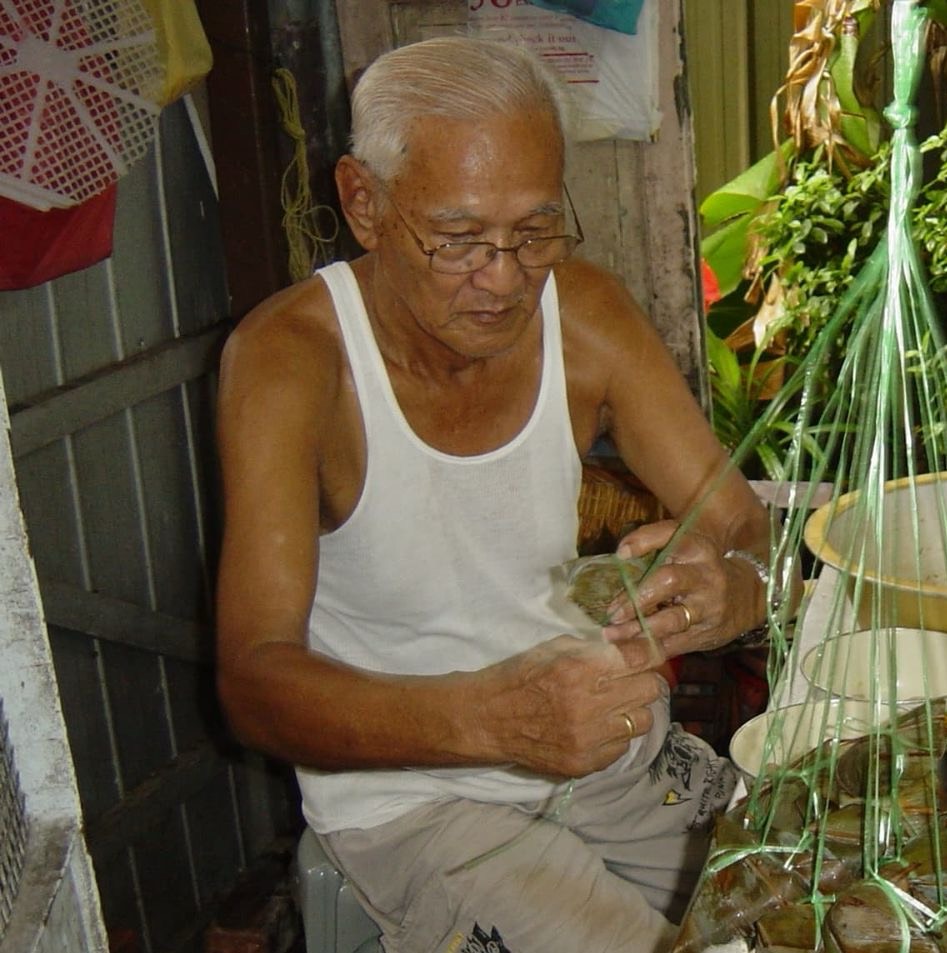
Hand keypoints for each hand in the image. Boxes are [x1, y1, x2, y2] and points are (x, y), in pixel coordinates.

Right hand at [473, 635, 663, 778]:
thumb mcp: (554, 648)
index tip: (646, 654)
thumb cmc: (519, 676)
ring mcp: (588, 738)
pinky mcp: (584, 763)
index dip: (648, 653)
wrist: (487, 719)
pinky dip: (614, 736)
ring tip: (612, 706)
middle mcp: (589, 703)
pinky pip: (622, 747)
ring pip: (642, 721)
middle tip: (628, 680)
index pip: (641, 658)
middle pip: (650, 689)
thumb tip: (630, 646)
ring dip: (631, 710)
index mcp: (580, 668)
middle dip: (642, 680)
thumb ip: (594, 648)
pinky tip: (595, 727)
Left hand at [600, 520, 763, 658]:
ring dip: (639, 628)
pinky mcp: (707, 632)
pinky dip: (647, 648)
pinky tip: (627, 650)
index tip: (621, 553)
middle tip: (612, 611)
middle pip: (668, 580)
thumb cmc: (701, 569)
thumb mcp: (687, 551)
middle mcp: (705, 574)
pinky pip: (673, 643)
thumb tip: (616, 562)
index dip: (643, 541)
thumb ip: (656, 551)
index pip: (670, 535)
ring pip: (672, 619)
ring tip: (613, 633)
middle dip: (636, 597)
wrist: (750, 595)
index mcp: (697, 547)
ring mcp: (708, 606)